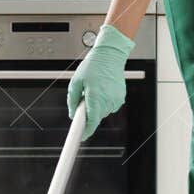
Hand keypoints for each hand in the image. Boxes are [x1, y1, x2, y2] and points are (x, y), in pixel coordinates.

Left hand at [66, 23, 134, 140]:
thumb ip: (72, 100)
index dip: (85, 132)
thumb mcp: (76, 81)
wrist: (110, 55)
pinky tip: (102, 89)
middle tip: (85, 97)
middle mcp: (107, 100)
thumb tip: (72, 113)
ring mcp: (115, 100)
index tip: (81, 138)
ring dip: (96, 105)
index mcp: (95, 97)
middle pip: (95, 117)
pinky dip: (104, 101)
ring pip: (102, 112)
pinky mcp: (120, 98)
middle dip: (88, 112)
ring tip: (94, 89)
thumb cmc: (93, 66)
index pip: (91, 122)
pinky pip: (109, 106)